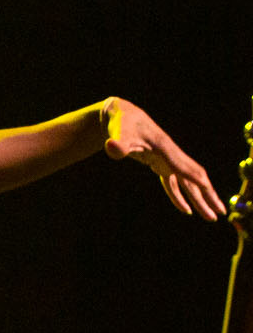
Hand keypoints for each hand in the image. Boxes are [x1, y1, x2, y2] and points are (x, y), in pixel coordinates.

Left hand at [104, 99, 224, 219]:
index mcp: (164, 147)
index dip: (193, 177)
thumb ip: (117, 144)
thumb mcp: (117, 133)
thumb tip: (111, 146)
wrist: (122, 115)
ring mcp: (167, 160)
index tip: (207, 189)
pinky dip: (180, 197)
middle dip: (207, 195)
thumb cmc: (120, 123)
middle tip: (221, 213)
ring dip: (200, 200)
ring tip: (212, 217)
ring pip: (187, 184)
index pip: (181, 166)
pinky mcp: (160, 164)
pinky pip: (174, 184)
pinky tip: (186, 210)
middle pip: (193, 178)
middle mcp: (170, 155)